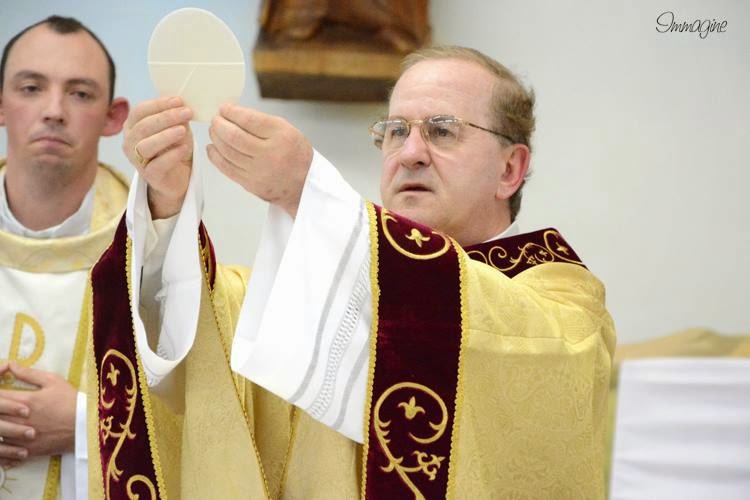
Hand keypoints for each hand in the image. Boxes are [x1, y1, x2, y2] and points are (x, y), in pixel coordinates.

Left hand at [0, 363, 75, 461]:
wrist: (86, 425)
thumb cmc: (71, 401)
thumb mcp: (53, 381)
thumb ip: (29, 374)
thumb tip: (11, 365)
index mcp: (24, 401)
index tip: (0, 392)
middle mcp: (18, 420)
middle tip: (2, 408)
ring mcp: (21, 438)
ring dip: (0, 427)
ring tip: (4, 423)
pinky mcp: (26, 451)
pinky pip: (4, 453)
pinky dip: (2, 449)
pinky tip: (7, 441)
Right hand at [123, 96, 193, 218]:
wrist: (177, 176)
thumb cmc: (173, 147)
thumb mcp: (176, 127)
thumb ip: (176, 116)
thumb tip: (182, 103)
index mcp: (133, 125)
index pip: (140, 110)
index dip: (159, 104)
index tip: (179, 100)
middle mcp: (130, 142)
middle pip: (144, 126)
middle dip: (166, 117)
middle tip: (187, 112)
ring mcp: (137, 160)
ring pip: (146, 145)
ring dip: (166, 135)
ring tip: (183, 130)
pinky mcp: (149, 175)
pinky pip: (158, 164)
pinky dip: (172, 155)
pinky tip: (184, 148)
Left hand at [208, 104, 312, 217]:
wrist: (304, 186)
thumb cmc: (295, 155)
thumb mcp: (288, 131)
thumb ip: (262, 122)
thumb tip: (234, 114)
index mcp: (281, 136)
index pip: (249, 119)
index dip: (231, 111)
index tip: (225, 108)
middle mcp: (270, 154)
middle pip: (234, 136)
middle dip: (220, 124)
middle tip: (216, 119)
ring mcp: (259, 171)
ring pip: (227, 151)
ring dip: (216, 138)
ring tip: (214, 131)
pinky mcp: (250, 183)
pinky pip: (226, 168)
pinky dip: (215, 156)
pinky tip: (212, 148)